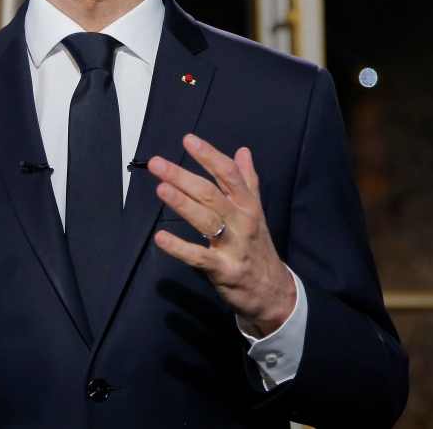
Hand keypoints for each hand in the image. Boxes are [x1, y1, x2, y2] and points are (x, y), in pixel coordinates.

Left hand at [150, 135, 295, 335]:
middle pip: (211, 194)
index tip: (188, 140)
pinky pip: (199, 257)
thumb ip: (248, 181)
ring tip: (161, 188)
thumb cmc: (258, 247)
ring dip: (182, 203)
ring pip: (206, 220)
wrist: (274, 292)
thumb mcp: (257, 212)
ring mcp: (234, 246)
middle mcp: (242, 222)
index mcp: (248, 205)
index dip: (209, 155)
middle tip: (157, 163)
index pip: (229, 174)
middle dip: (183, 176)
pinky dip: (179, 247)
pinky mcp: (224, 270)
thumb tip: (243, 150)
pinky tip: (161, 237)